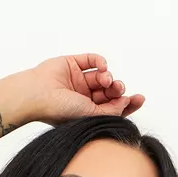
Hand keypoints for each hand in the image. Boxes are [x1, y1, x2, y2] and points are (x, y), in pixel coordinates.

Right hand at [25, 54, 144, 126]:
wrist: (38, 95)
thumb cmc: (60, 111)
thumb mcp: (90, 115)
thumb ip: (111, 111)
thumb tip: (126, 103)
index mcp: (87, 113)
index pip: (112, 108)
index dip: (127, 103)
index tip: (139, 98)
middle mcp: (83, 97)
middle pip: (109, 92)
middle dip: (117, 89)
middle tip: (119, 88)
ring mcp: (77, 81)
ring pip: (101, 76)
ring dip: (108, 77)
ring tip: (106, 80)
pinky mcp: (72, 64)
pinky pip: (91, 59)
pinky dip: (100, 61)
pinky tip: (103, 67)